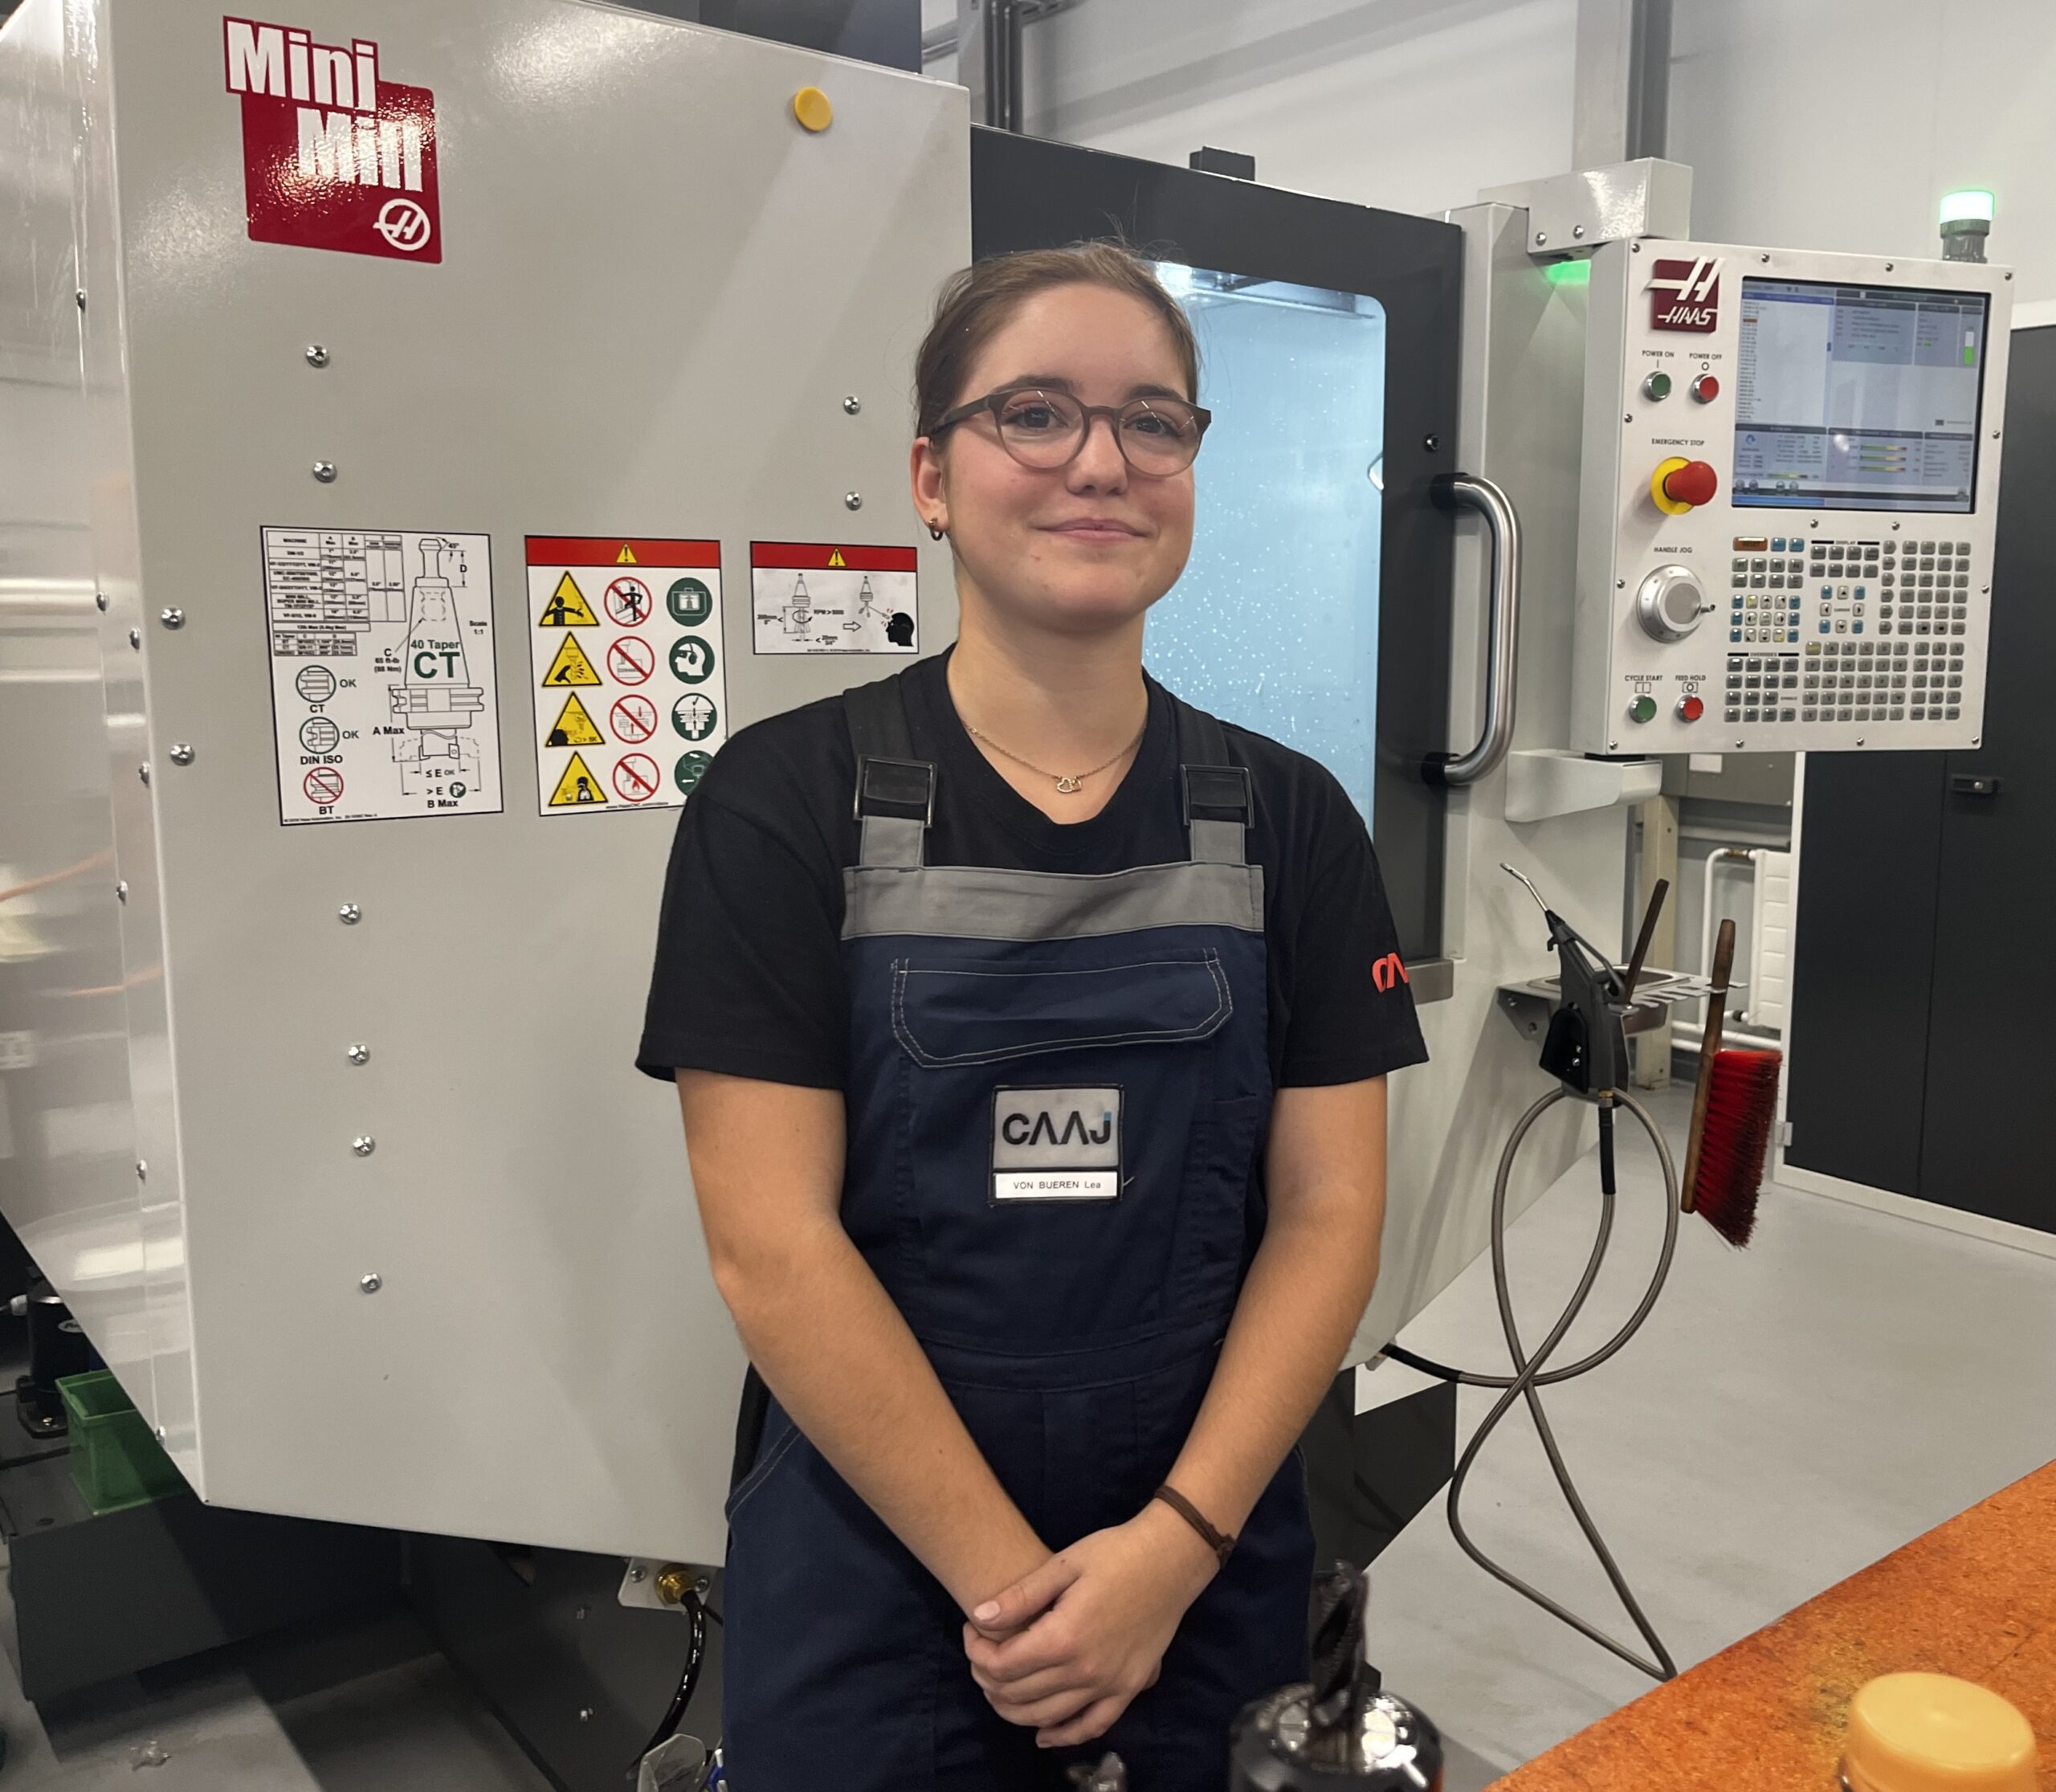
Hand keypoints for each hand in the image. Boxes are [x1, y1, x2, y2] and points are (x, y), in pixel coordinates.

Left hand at [961, 1502, 1218, 1746]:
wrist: (1171, 1560)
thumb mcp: (1063, 1564)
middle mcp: (1086, 1671)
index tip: (971, 1630)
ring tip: (998, 1687)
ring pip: (1047, 1717)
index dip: (976, 1652)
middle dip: (987, 1677)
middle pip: (1018, 1695)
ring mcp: (1111, 1685)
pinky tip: (1044, 1734)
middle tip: (981, 1653)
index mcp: (1065, 1637)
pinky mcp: (1130, 1689)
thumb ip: (1020, 1596)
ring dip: (1013, 1710)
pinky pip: (1093, 1726)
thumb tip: (979, 1617)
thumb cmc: (1115, 1553)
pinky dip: (1064, 1735)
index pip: (1002, 1665)